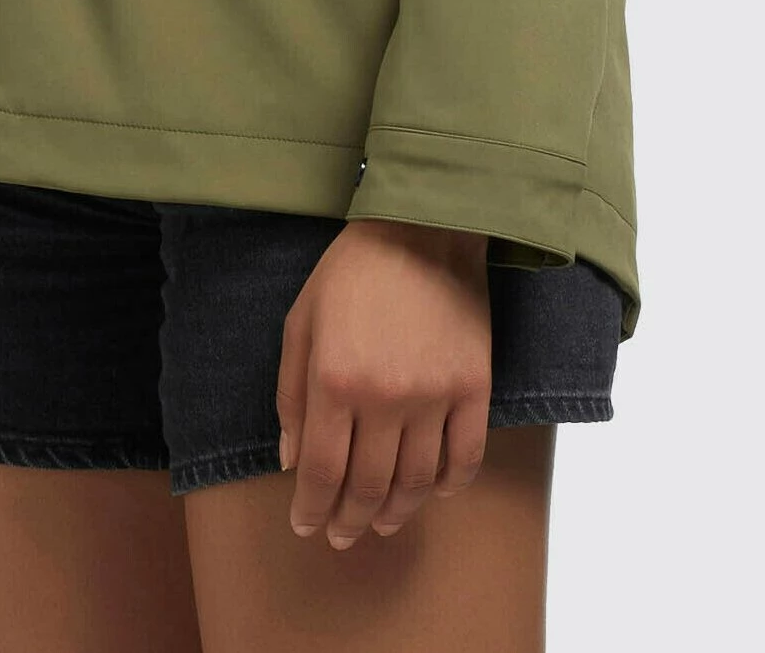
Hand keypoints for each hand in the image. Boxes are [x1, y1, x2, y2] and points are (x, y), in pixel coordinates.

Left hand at [276, 218, 491, 546]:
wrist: (423, 228)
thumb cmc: (353, 272)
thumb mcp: (302, 322)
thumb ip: (291, 394)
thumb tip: (292, 462)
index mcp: (334, 380)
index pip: (322, 472)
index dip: (311, 509)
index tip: (306, 526)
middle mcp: (385, 397)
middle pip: (367, 487)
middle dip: (349, 521)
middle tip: (341, 537)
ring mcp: (434, 395)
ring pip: (416, 482)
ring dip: (396, 512)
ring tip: (382, 522)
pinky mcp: (474, 388)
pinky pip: (465, 457)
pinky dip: (450, 485)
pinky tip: (434, 492)